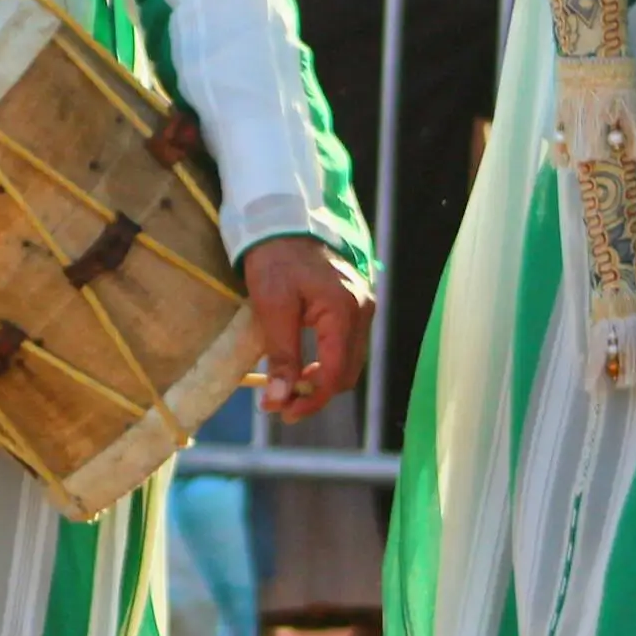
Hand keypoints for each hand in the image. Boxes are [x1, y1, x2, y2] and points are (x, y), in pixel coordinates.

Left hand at [241, 233, 374, 417]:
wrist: (282, 221)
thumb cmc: (275, 260)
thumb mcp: (273, 309)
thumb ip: (282, 356)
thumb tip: (279, 401)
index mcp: (345, 312)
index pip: (335, 374)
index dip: (311, 401)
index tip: (283, 414)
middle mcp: (363, 311)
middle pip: (347, 372)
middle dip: (316, 393)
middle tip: (280, 403)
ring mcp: (363, 306)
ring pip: (349, 361)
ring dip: (321, 379)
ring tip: (288, 386)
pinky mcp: (355, 303)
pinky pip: (347, 344)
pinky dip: (327, 361)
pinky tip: (303, 364)